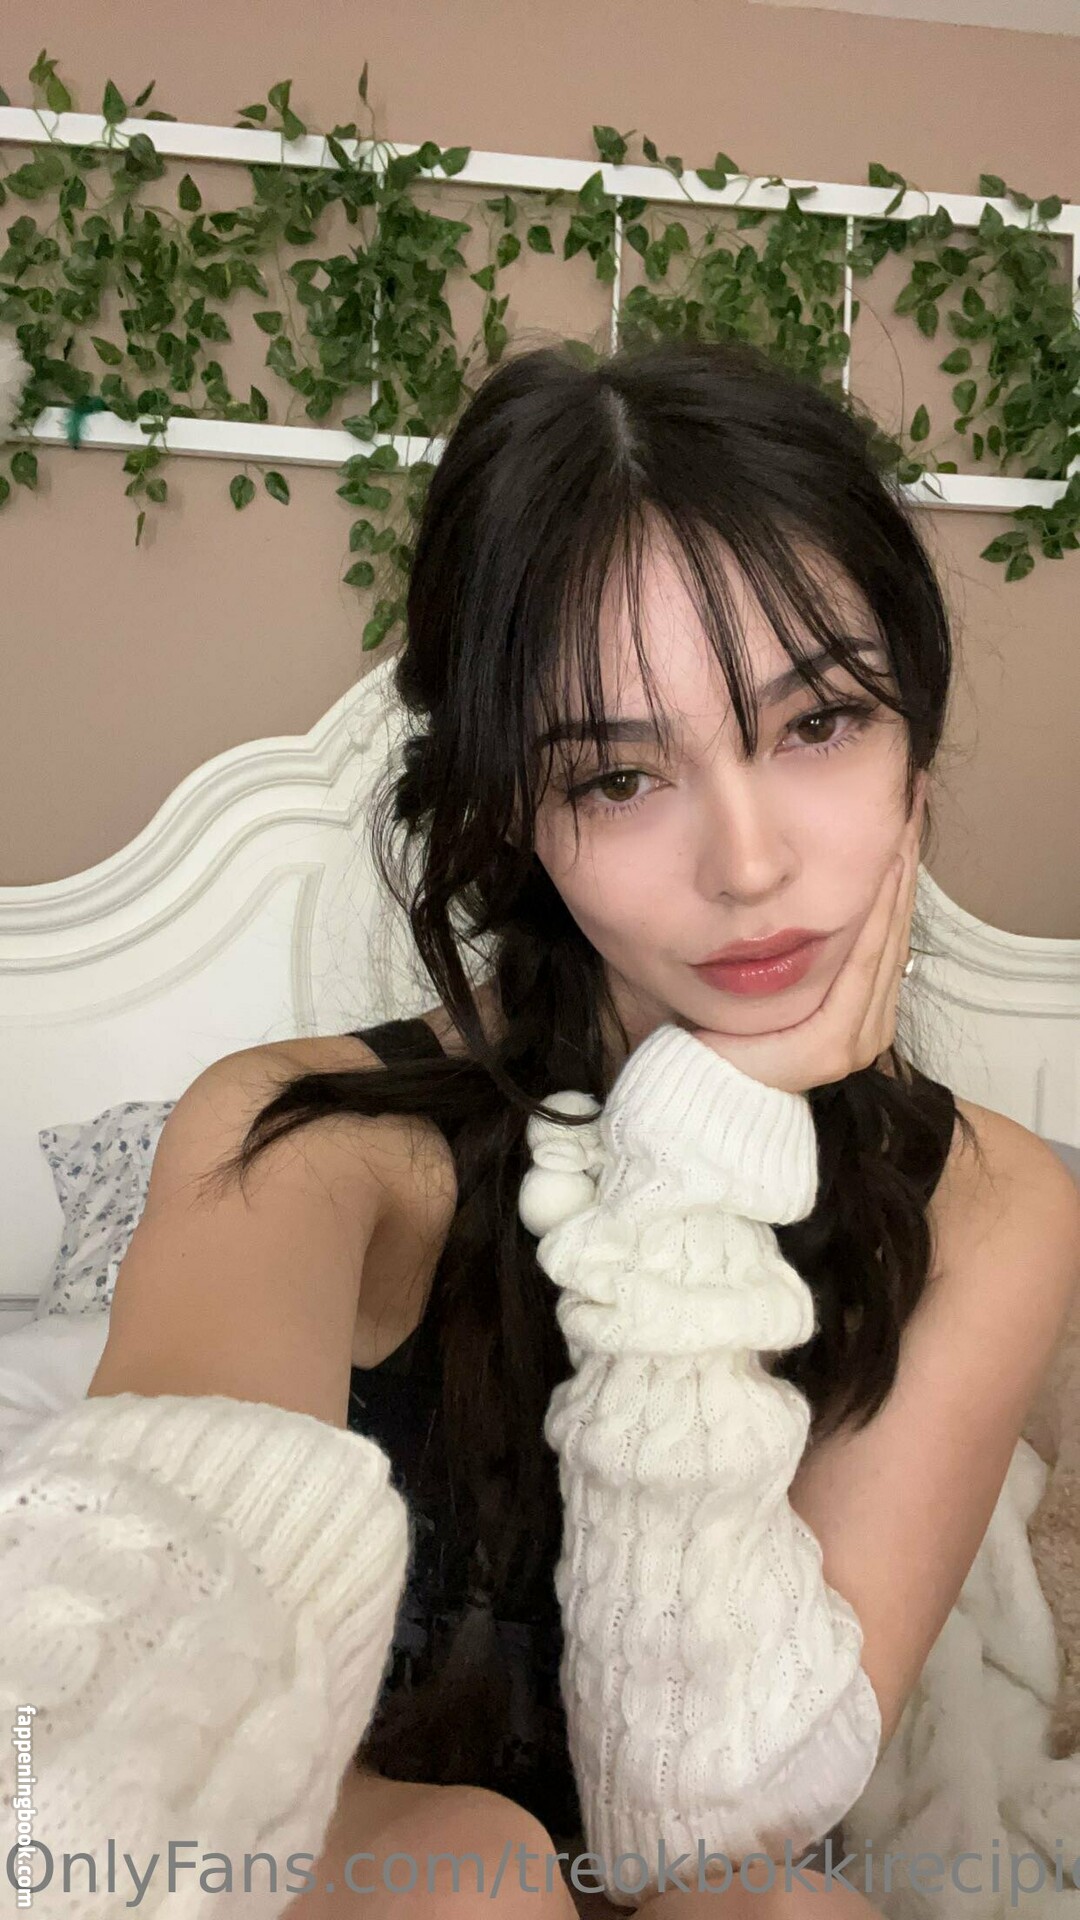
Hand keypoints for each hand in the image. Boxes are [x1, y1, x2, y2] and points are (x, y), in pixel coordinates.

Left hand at [687, 792, 925, 1096]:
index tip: (901, 818)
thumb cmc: (726, 1029)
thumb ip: (807, 944)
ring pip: (884, 942)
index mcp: (861, 1012)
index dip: (899, 875)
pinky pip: (861, 966)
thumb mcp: (777, 974)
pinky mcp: (834, 1045)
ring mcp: (859, 1038)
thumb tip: (815, 885)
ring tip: (902, 826)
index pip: (887, 931)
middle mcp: (869, 1028)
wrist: (700, 1088)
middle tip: (909, 804)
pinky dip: (874, 918)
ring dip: (896, 882)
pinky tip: (883, 874)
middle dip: (902, 865)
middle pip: (892, 930)